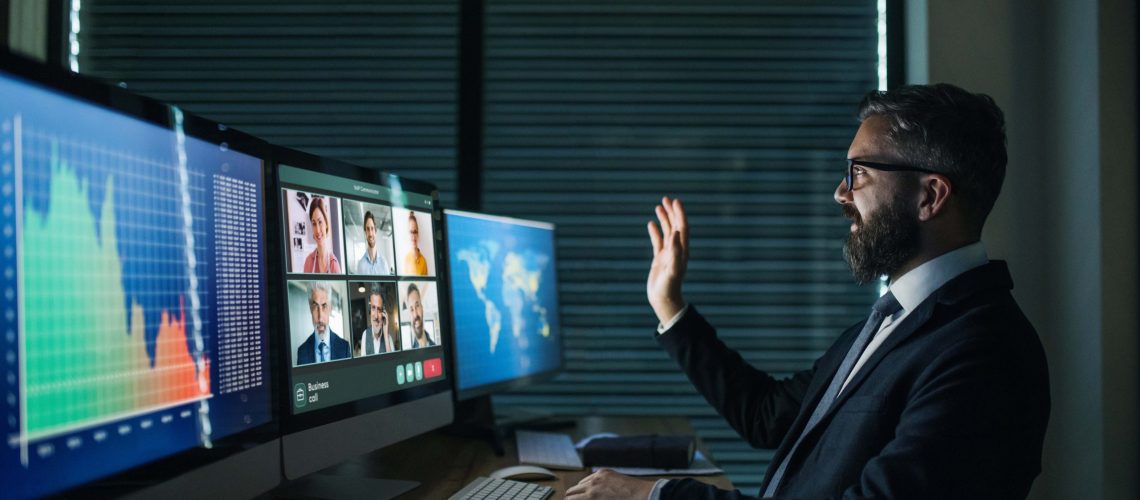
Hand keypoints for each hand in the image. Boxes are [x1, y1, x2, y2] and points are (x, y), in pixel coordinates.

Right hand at [566, 469, 655, 499]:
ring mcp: (599, 476)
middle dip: (571, 498)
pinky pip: (590, 477)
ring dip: (579, 492)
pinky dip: (588, 484)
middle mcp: (592, 485)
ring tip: (584, 499)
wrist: (644, 496)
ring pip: (580, 484)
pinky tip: (594, 490)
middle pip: (571, 491)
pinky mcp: (605, 472)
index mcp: (591, 497)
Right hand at [647, 196, 688, 323]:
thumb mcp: (673, 270)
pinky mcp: (660, 259)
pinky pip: (657, 241)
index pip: (682, 228)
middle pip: (676, 226)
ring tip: (659, 206)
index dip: (680, 214)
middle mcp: (676, 250)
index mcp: (682, 251)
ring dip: (664, 219)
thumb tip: (675, 233)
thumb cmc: (669, 287)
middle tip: (666, 198)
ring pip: (667, 232)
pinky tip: (650, 223)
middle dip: (672, 212)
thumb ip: (675, 252)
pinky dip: (655, 231)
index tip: (675, 201)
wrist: (664, 300)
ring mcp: (668, 254)